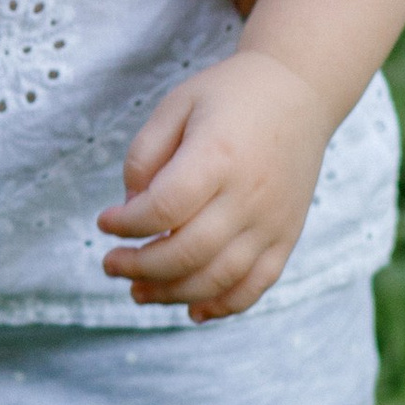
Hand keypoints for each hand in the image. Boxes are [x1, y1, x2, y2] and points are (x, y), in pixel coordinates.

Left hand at [96, 48, 332, 321]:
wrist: (300, 93)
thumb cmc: (229, 97)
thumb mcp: (176, 105)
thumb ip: (145, 155)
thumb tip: (131, 208)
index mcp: (218, 155)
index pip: (164, 208)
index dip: (126, 224)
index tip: (104, 222)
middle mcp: (249, 194)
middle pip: (189, 251)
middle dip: (139, 267)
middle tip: (110, 264)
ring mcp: (272, 221)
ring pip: (219, 278)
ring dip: (172, 293)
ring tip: (137, 290)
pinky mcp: (286, 236)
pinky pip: (257, 285)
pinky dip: (224, 306)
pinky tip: (193, 311)